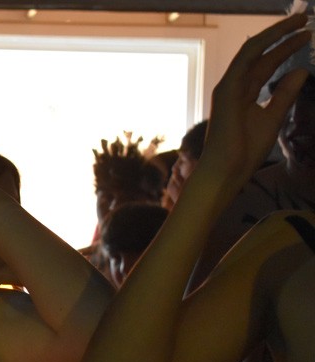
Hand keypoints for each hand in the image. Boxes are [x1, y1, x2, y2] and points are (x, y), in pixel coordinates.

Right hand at [200, 14, 310, 180]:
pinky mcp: (227, 90)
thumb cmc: (244, 151)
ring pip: (253, 51)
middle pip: (261, 55)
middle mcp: (234, 87)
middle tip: (305, 22)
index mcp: (243, 94)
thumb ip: (285, 95)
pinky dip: (264, 43)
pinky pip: (246, 59)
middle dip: (283, 37)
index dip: (285, 49)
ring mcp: (228, 87)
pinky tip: (283, 32)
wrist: (226, 170)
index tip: (305, 37)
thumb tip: (301, 71)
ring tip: (300, 21)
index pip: (266, 65)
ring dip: (277, 33)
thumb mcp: (273, 118)